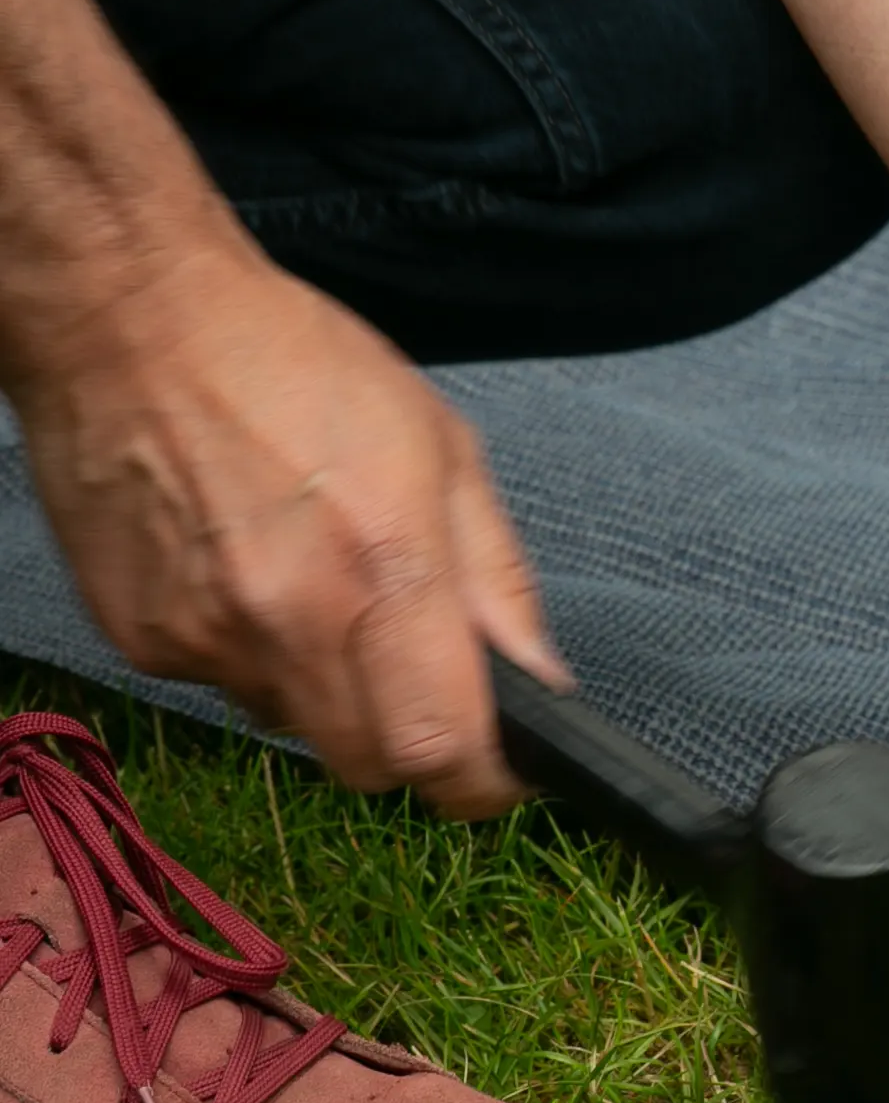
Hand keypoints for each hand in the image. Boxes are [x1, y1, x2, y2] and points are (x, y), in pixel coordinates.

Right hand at [6, 240, 568, 817]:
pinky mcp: (144, 640)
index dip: (481, 782)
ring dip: (330, 693)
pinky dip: (255, 656)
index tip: (501, 771)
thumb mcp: (444, 452)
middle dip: (411, 741)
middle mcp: (293, 621)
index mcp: (385, 569)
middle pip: (372, 765)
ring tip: (319, 589)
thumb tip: (544, 684)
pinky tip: (248, 572)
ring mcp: (209, 637)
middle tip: (416, 674)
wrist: (131, 319)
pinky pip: (226, 687)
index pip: (440, 748)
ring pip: (298, 728)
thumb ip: (498, 583)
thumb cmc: (302, 368)